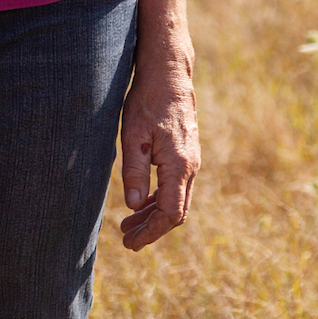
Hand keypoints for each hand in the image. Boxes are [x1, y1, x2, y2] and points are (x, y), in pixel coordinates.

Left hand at [117, 58, 199, 250]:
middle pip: (176, 212)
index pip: (170, 213)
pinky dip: (159, 199)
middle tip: (126, 240)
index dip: (151, 232)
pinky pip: (176, 187)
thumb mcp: (133, 135)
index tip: (131, 243)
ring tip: (128, 225)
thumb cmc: (148, 101)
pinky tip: (142, 202)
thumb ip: (135, 171)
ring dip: (154, 216)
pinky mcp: (186, 155)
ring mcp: (191, 161)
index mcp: (179, 166)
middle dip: (152, 229)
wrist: (169, 75)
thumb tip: (133, 206)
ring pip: (177, 200)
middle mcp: (191, 167)